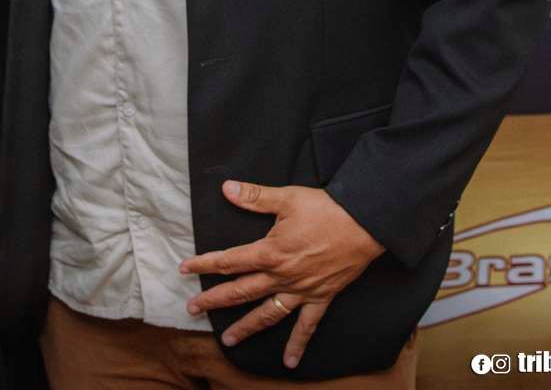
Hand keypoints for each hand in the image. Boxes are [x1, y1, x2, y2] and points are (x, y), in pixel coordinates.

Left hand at [179, 181, 383, 368]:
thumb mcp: (287, 197)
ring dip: (246, 327)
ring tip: (228, 341)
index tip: (184, 269)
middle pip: (241, 291)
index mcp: (270, 251)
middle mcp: (282, 276)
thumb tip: (226, 188)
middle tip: (192, 309)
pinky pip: (307, 326)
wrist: (365, 223)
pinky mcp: (321, 297)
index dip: (204, 264)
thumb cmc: (326, 209)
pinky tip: (289, 362)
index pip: (229, 261)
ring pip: (267, 313)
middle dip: (214, 300)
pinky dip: (298, 344)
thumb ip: (254, 196)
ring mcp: (301, 290)